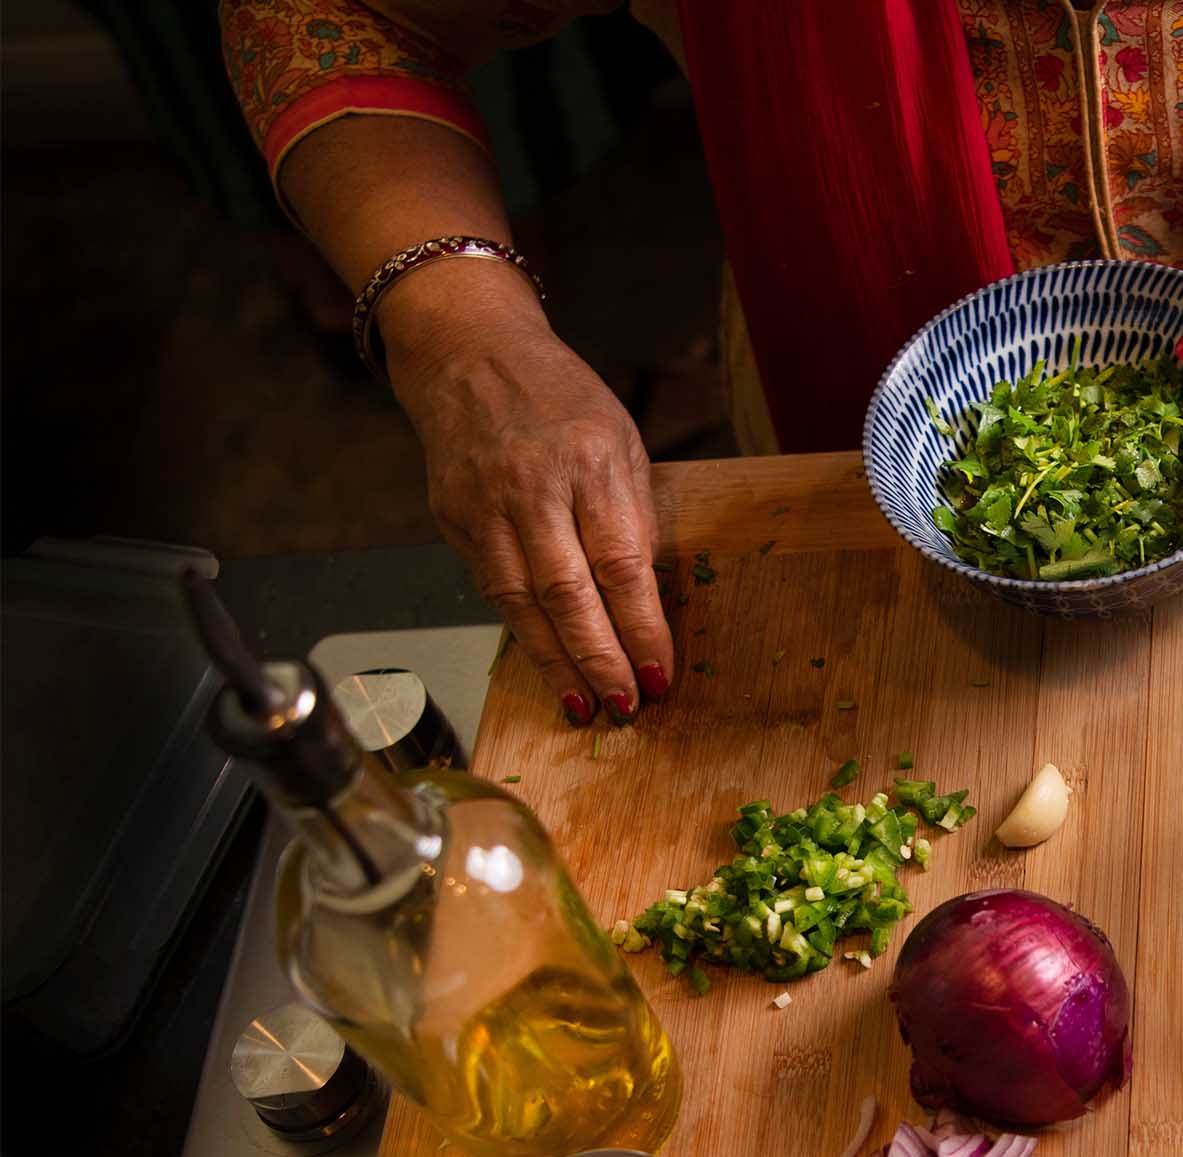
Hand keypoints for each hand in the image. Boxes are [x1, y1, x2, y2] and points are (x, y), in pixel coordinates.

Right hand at [383, 268, 673, 724]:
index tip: (660, 673)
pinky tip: (547, 665)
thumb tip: (644, 596)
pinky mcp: (453, 519)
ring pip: (521, 602)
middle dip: (600, 658)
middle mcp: (533, 486)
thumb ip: (634, 515)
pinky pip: (493, 589)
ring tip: (584, 706)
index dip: (641, 626)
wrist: (470, 355)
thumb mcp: (623, 441)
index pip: (620, 562)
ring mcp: (485, 504)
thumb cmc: (562, 400)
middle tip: (625, 706)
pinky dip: (523, 634)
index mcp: (590, 461)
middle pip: (568, 591)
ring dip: (556, 663)